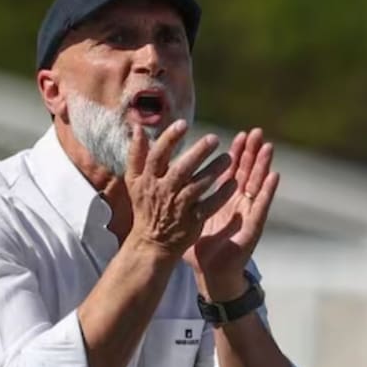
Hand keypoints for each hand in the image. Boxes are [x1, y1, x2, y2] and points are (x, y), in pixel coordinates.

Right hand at [124, 120, 236, 258]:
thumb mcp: (134, 181)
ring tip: (228, 157)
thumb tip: (137, 128)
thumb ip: (136, 154)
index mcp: (148, 180)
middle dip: (197, 153)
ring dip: (214, 171)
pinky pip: (210, 205)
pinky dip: (221, 194)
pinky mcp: (192, 221)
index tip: (184, 124)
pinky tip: (233, 182)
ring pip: (198, 186)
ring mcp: (178, 207)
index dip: (169, 139)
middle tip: (214, 138)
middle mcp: (163, 192)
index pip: (157, 155)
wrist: (152, 242)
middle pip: (181, 170)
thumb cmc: (145, 206)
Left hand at [183, 128, 278, 300]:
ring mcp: (247, 214)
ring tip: (267, 146)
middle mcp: (238, 204)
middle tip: (254, 131)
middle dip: (251, 152)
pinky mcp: (253, 227)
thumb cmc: (200, 249)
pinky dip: (268, 191)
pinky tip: (274, 176)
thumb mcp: (189, 219)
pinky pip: (261, 206)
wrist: (211, 275)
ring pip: (257, 185)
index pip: (231, 172)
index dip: (235, 153)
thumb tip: (164, 186)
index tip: (237, 134)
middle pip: (246, 173)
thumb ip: (181, 201)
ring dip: (263, 165)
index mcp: (223, 200)